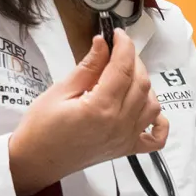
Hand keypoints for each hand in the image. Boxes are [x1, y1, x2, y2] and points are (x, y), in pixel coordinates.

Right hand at [8, 29, 168, 195]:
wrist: (36, 161)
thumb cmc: (41, 127)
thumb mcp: (60, 91)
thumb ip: (87, 68)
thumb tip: (102, 43)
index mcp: (100, 108)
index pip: (123, 69)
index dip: (124, 46)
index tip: (118, 34)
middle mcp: (119, 124)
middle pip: (141, 84)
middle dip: (133, 61)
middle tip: (118, 51)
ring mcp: (126, 139)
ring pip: (152, 105)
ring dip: (144, 85)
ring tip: (125, 76)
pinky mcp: (126, 149)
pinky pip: (156, 138)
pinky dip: (159, 122)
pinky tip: (147, 109)